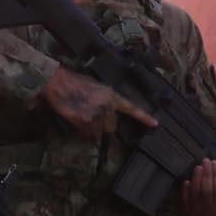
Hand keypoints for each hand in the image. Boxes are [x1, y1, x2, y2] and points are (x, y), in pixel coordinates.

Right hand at [36, 65, 155, 138]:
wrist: (60, 83)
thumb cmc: (76, 82)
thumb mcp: (97, 87)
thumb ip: (106, 99)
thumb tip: (107, 111)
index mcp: (112, 96)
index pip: (131, 108)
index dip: (144, 117)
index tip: (155, 124)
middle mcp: (106, 107)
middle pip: (111, 127)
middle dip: (103, 126)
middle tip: (92, 118)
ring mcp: (95, 115)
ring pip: (97, 133)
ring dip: (91, 130)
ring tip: (82, 118)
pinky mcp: (83, 121)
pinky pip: (86, 133)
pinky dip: (82, 132)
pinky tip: (77, 121)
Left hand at [179, 158, 215, 215]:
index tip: (215, 163)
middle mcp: (209, 211)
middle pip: (207, 191)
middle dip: (207, 174)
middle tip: (206, 161)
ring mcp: (196, 213)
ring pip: (196, 194)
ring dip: (196, 179)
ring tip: (198, 167)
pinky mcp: (186, 213)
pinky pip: (185, 201)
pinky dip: (185, 191)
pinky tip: (187, 181)